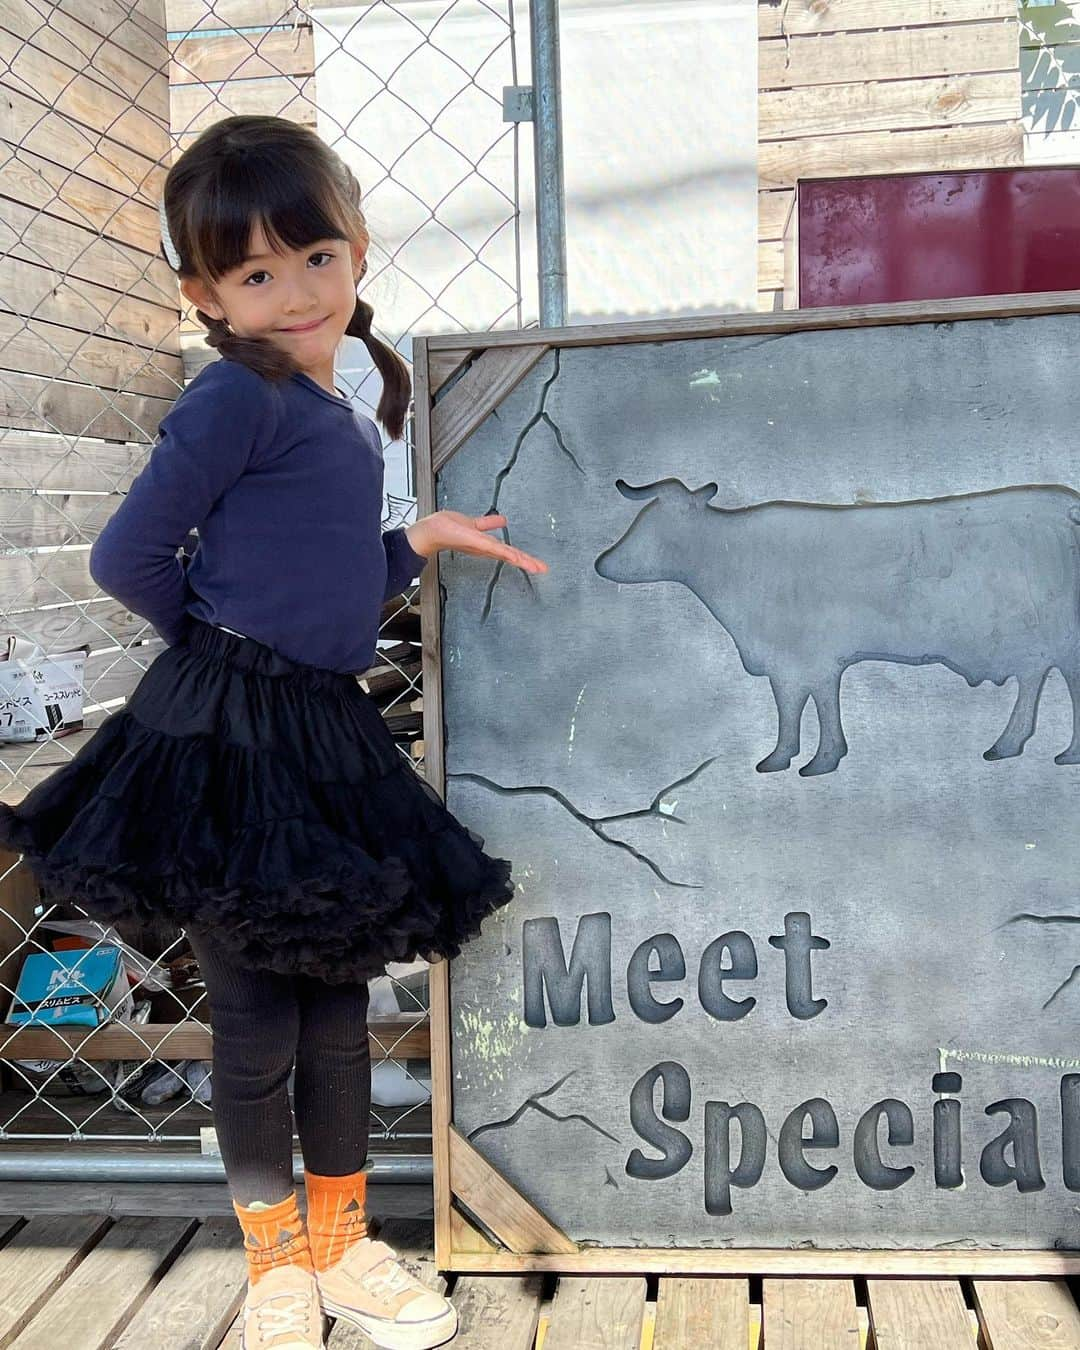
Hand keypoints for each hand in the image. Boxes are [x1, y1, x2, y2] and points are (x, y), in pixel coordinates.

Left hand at [406, 511, 547, 573]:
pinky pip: (496, 548)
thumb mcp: (474, 523)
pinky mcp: (477, 543)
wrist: (432, 531)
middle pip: (511, 556)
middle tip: (543, 569)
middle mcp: (486, 548)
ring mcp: (482, 547)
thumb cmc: (447, 528)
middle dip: (528, 562)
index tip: (538, 564)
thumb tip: (503, 520)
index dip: (524, 558)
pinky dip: (507, 553)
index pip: (509, 552)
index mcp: (487, 545)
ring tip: (537, 567)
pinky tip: (518, 557)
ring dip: (522, 560)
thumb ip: (488, 523)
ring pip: (506, 554)